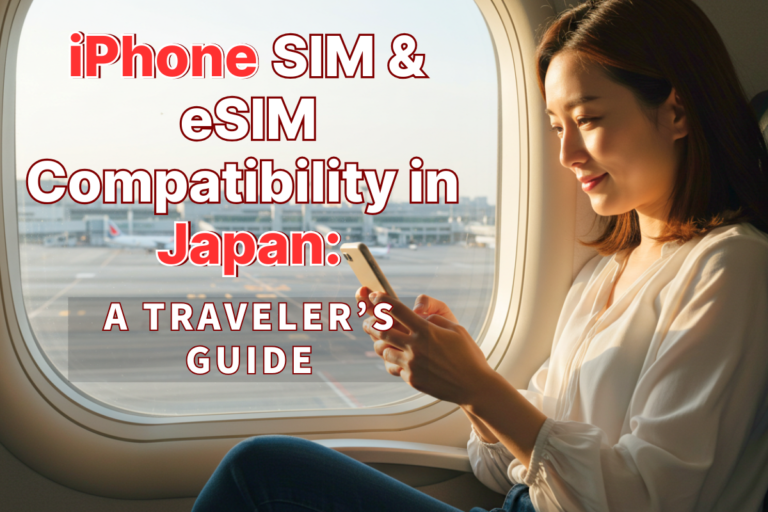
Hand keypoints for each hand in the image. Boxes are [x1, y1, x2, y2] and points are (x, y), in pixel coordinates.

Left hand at [361, 291, 494, 405]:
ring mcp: (412, 365)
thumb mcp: (456, 329)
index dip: (383, 301)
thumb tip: (419, 316)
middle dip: (371, 323)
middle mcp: (416, 347)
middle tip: (368, 322)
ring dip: (381, 344)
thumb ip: (434, 319)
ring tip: (382, 341)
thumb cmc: (468, 355)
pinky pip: (392, 367)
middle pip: (382, 330)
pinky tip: (396, 358)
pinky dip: (392, 361)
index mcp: (426, 331)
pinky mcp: (412, 379)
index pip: (397, 310)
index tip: (376, 297)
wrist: (474, 386)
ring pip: (383, 351)